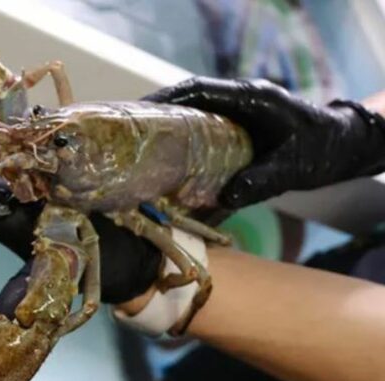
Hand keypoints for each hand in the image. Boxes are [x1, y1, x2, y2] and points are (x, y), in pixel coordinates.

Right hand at [143, 77, 384, 207]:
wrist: (341, 147)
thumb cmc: (320, 151)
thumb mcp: (291, 168)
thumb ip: (260, 181)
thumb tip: (224, 198)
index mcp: (251, 98)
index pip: (199, 90)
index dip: (167, 99)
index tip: (140, 112)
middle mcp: (240, 101)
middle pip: (190, 98)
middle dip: (159, 113)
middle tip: (130, 132)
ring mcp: (238, 112)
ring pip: (195, 111)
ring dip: (170, 125)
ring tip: (141, 146)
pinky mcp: (237, 127)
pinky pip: (205, 126)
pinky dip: (185, 138)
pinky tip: (169, 159)